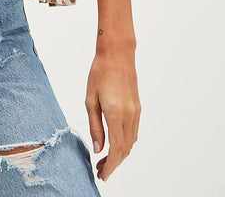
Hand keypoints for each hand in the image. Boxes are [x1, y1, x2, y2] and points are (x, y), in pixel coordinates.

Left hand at [85, 46, 140, 181]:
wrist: (117, 54)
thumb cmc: (100, 72)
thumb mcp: (90, 100)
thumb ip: (95, 126)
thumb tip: (98, 149)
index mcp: (115, 113)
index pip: (116, 148)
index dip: (111, 165)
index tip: (103, 174)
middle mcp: (129, 115)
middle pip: (125, 149)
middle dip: (114, 163)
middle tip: (101, 171)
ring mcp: (136, 112)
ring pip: (131, 142)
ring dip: (120, 154)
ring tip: (105, 160)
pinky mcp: (137, 108)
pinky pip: (134, 132)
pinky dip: (126, 143)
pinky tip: (115, 144)